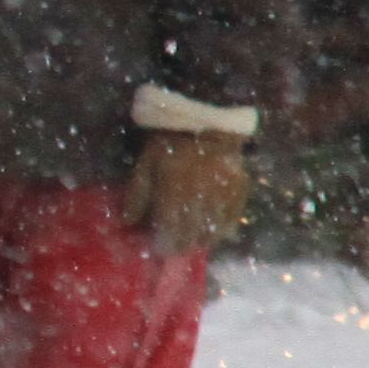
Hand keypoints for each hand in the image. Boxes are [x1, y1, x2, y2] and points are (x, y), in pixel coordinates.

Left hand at [122, 129, 248, 257]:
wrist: (205, 117)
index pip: (170, 230)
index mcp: (174, 189)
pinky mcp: (240, 188)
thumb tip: (128, 223)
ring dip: (203, 239)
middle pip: (192, 234)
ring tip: (195, 241)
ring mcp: (224, 193)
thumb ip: (137, 195)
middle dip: (183, 245)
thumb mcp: (146, 163)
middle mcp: (201, 195)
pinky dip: (223, 228)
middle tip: (177, 248)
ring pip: (213, 230)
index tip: (161, 250)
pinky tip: (216, 232)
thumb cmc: (170, 142)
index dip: (165, 245)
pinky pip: (233, 218)